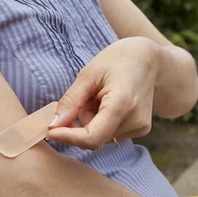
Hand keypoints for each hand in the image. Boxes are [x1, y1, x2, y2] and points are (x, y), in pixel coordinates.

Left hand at [46, 37, 160, 149]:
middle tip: (84, 97)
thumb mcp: (88, 75)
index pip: (92, 137)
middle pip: (94, 138)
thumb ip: (71, 102)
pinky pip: (110, 134)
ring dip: (91, 122)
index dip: (68, 137)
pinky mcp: (141, 129)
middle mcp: (135, 121)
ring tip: (100, 96)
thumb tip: (53, 126)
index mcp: (122, 104)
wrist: (148, 59)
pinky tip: (109, 103)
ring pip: (100, 137)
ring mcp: (140, 128)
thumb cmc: (117, 60)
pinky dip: (101, 122)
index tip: (49, 131)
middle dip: (80, 123)